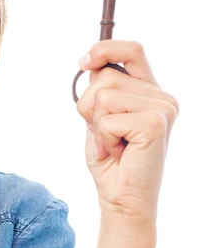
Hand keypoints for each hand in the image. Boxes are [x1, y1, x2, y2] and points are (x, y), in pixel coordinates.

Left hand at [75, 40, 178, 222]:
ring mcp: (163, 109)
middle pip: (105, 76)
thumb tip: (91, 64)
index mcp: (150, 91)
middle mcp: (162, 96)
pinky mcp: (156, 124)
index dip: (105, 49)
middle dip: (89, 107)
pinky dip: (103, 137)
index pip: (132, 50)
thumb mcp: (100, 116)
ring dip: (95, 124)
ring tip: (112, 143)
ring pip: (103, 94)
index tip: (83, 63)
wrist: (121, 198)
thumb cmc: (110, 159)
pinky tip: (117, 152)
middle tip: (105, 134)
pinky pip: (107, 118)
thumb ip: (102, 89)